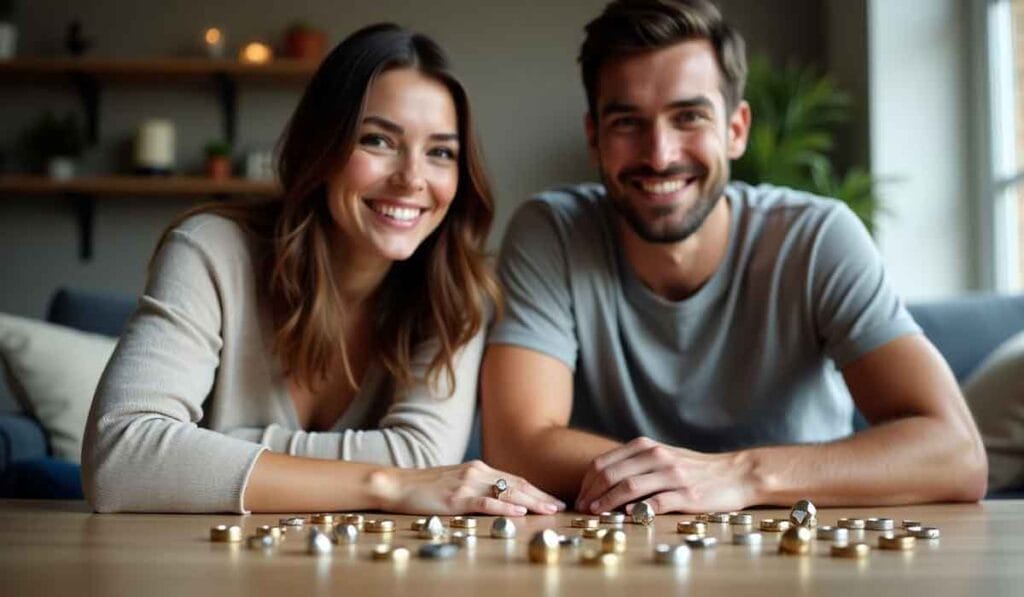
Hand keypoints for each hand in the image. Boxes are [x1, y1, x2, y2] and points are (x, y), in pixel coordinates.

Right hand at [371, 460, 565, 515]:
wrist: (397, 484)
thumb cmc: (426, 486)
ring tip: (549, 510)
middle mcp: (477, 472)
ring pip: (507, 492)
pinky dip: (504, 508)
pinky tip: (519, 513)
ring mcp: (466, 484)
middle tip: (560, 506)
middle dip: (541, 496)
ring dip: (531, 502)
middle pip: (517, 484)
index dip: (537, 490)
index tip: (554, 499)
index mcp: (479, 468)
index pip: (515, 479)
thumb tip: (500, 497)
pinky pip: (485, 503)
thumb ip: (478, 486)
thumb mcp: (457, 481)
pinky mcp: (455, 499)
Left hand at [574, 437, 754, 514]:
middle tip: (582, 508)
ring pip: (628, 487)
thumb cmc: (694, 468)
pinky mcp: (687, 495)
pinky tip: (626, 517)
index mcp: (647, 446)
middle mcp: (657, 457)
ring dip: (607, 502)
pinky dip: (637, 510)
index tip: (580, 497)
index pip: (604, 462)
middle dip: (591, 493)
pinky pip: (656, 503)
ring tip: (596, 513)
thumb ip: (635, 464)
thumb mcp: (662, 456)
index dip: (587, 481)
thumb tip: (602, 482)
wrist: (736, 473)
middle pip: (611, 474)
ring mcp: (672, 475)